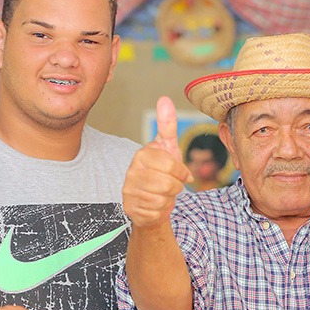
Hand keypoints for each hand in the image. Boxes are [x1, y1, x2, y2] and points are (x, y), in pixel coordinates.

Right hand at [123, 96, 192, 226]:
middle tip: (172, 184)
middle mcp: (132, 171)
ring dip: (169, 198)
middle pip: (167, 183)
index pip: (170, 164)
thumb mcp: (168, 148)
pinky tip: (156, 204)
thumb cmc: (162, 171)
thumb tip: (164, 99)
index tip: (180, 173)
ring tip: (163, 193)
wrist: (152, 199)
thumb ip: (167, 125)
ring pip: (162, 198)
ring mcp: (129, 190)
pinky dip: (161, 209)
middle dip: (176, 186)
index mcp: (142, 155)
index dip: (180, 171)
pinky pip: (156, 211)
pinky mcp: (131, 207)